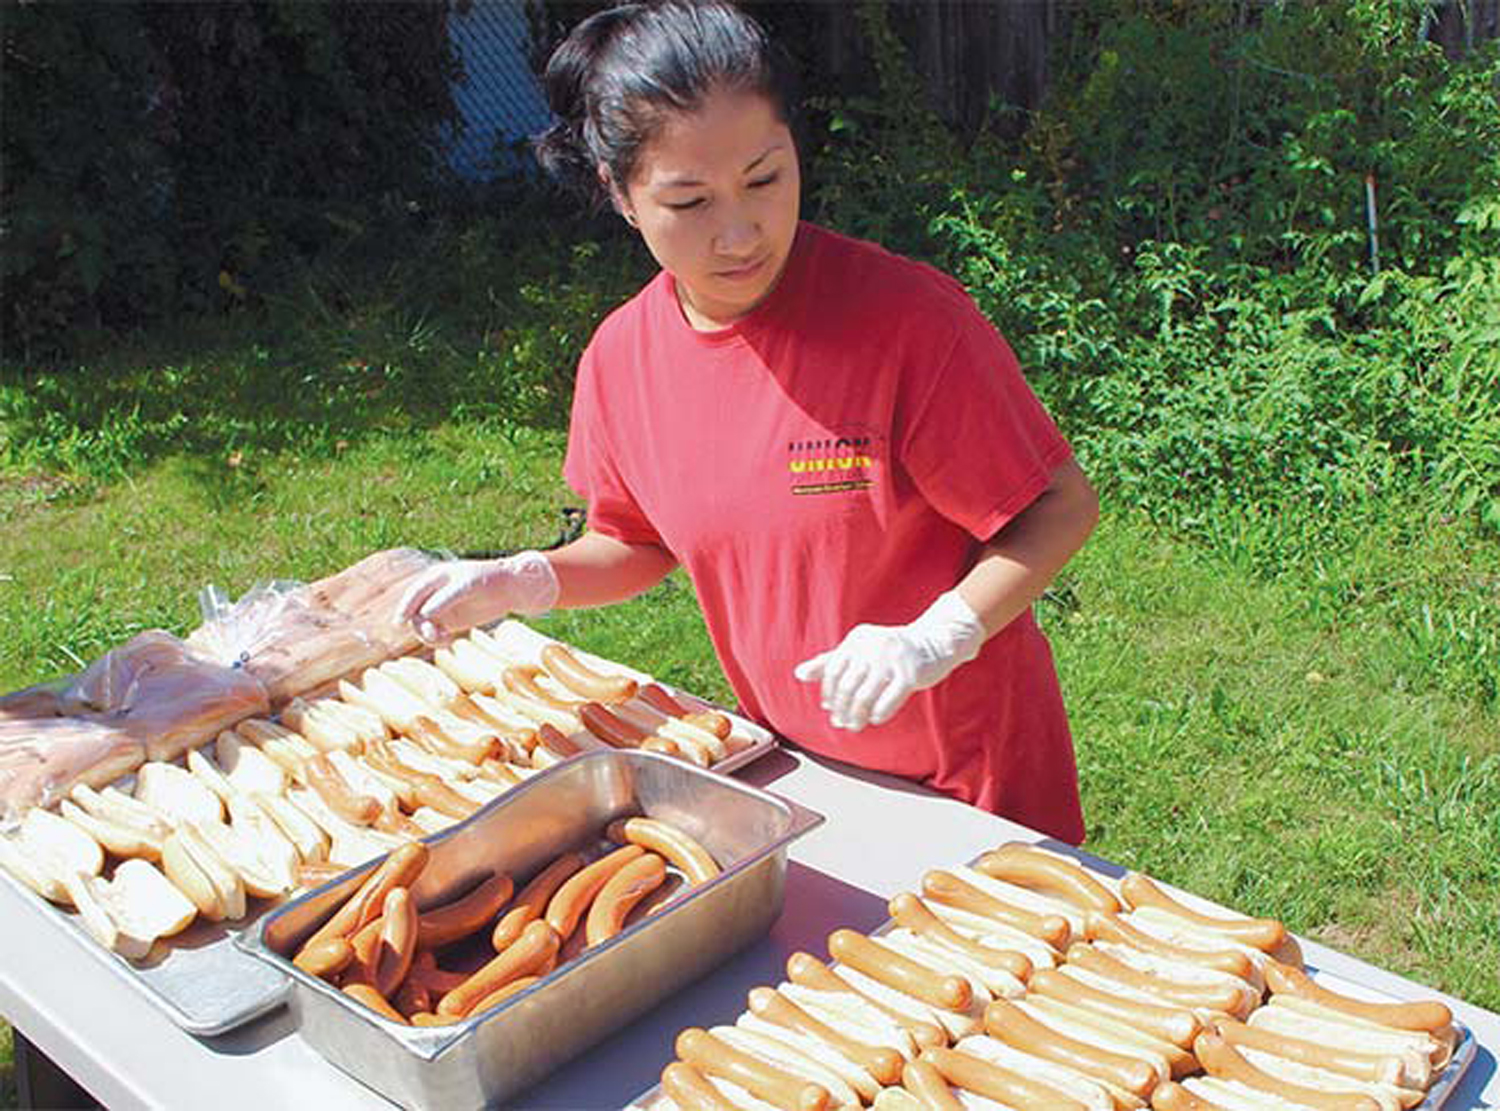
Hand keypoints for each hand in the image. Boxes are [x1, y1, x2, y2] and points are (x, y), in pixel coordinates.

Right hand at [396, 551, 558, 643]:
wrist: (510, 590)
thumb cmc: (489, 580)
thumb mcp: (467, 586)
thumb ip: (445, 598)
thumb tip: (424, 614)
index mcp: (435, 577)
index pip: (415, 593)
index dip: (406, 607)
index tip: (402, 621)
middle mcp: (434, 593)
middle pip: (414, 612)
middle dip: (419, 625)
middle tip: (433, 635)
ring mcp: (440, 609)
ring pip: (422, 626)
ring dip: (428, 635)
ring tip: (444, 638)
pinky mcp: (449, 623)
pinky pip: (434, 635)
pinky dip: (437, 640)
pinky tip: (449, 640)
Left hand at [793, 590, 985, 731]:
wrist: (934, 642)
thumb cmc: (890, 651)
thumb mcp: (859, 650)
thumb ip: (829, 661)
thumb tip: (798, 674)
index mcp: (857, 640)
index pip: (833, 671)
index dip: (828, 693)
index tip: (829, 708)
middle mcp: (872, 647)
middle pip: (847, 687)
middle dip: (841, 709)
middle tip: (841, 723)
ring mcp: (893, 659)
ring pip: (864, 697)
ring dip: (856, 717)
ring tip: (855, 726)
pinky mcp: (911, 674)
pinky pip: (887, 701)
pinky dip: (877, 714)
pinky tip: (875, 718)